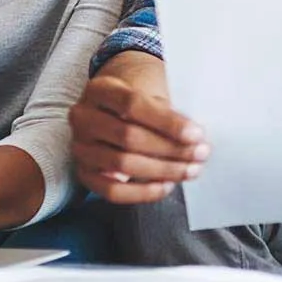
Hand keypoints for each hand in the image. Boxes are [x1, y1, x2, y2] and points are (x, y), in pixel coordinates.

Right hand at [69, 66, 208, 203]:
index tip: (197, 134)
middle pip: (128, 136)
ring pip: (122, 164)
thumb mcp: (150, 94)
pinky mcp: (84, 173)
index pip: (133, 104)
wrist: (113, 108)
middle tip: (201, 154)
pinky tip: (166, 186)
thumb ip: (168, 113)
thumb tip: (195, 140)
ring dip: (162, 170)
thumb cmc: (139, 101)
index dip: (167, 122)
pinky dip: (142, 192)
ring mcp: (80, 146)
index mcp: (99, 89)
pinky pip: (112, 190)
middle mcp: (82, 117)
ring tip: (190, 170)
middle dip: (170, 149)